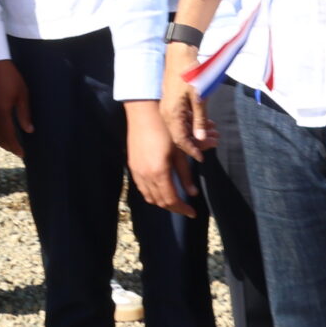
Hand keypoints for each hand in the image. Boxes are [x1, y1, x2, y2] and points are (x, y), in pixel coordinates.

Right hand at [0, 60, 34, 156]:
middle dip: (7, 146)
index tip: (22, 154)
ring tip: (7, 142)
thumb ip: (24, 113)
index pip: (8, 136)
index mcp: (0, 112)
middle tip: (16, 150)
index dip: (15, 147)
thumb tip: (29, 130)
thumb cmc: (8, 76)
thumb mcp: (21, 93)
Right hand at [126, 100, 197, 215]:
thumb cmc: (164, 129)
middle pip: (160, 202)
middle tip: (186, 209)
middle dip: (174, 208)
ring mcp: (137, 172)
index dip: (182, 209)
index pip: (171, 200)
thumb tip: (193, 193)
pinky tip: (161, 189)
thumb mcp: (179, 152)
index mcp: (159, 172)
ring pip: (149, 197)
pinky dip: (152, 194)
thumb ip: (185, 174)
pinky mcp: (132, 167)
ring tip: (175, 201)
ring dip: (162, 203)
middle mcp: (146, 176)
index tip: (193, 212)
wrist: (143, 114)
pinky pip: (142, 188)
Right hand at [161, 53, 214, 161]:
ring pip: (183, 127)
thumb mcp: (199, 98)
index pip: (180, 140)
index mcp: (171, 114)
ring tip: (215, 133)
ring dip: (198, 131)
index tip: (202, 158)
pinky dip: (194, 122)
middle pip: (181, 135)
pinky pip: (182, 118)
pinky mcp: (172, 103)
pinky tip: (207, 122)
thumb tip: (201, 137)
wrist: (180, 54)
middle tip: (215, 142)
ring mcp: (169, 108)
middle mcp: (167, 114)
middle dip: (198, 141)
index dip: (192, 150)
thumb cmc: (191, 75)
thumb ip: (200, 120)